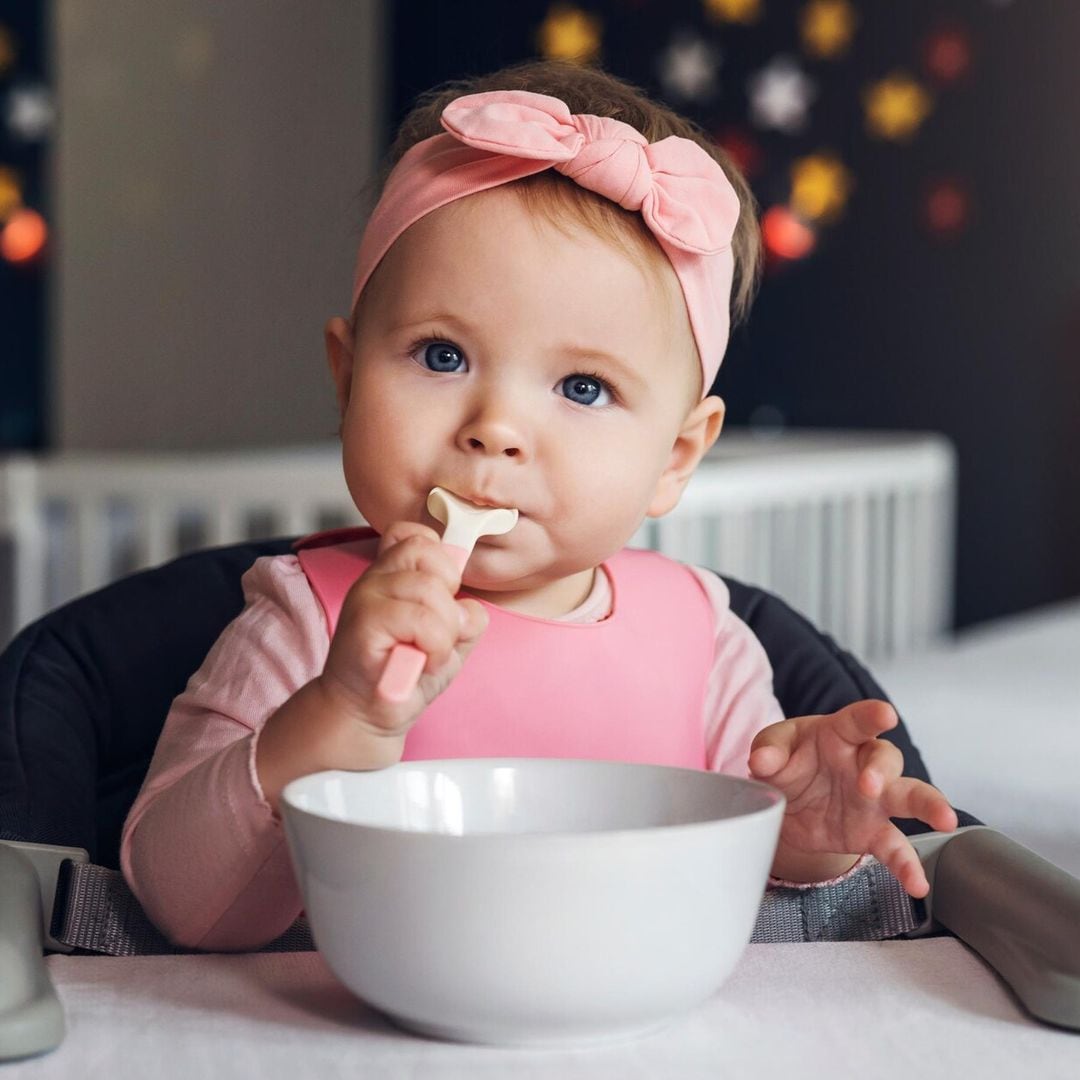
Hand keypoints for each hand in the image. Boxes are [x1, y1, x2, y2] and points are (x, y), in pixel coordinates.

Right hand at [319, 521, 488, 739]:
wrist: (367, 714)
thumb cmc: (407, 674)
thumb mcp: (449, 639)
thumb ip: (465, 615)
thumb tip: (469, 606)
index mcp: (392, 574)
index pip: (418, 535)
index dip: (442, 561)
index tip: (443, 598)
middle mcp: (375, 578)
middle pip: (433, 557)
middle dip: (450, 602)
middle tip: (438, 635)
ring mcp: (366, 597)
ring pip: (431, 590)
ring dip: (444, 632)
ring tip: (428, 654)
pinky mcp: (364, 623)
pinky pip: (422, 620)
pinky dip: (435, 647)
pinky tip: (420, 663)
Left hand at [748, 699, 958, 896]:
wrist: (788, 802)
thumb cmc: (788, 760)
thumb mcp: (772, 748)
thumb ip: (768, 750)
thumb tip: (761, 761)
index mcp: (839, 734)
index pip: (857, 721)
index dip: (871, 715)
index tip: (885, 714)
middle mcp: (863, 763)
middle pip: (887, 758)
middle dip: (881, 770)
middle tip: (870, 785)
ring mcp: (874, 799)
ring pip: (910, 797)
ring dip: (927, 806)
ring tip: (945, 820)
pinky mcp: (872, 832)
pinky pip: (895, 848)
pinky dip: (907, 866)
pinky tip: (917, 884)